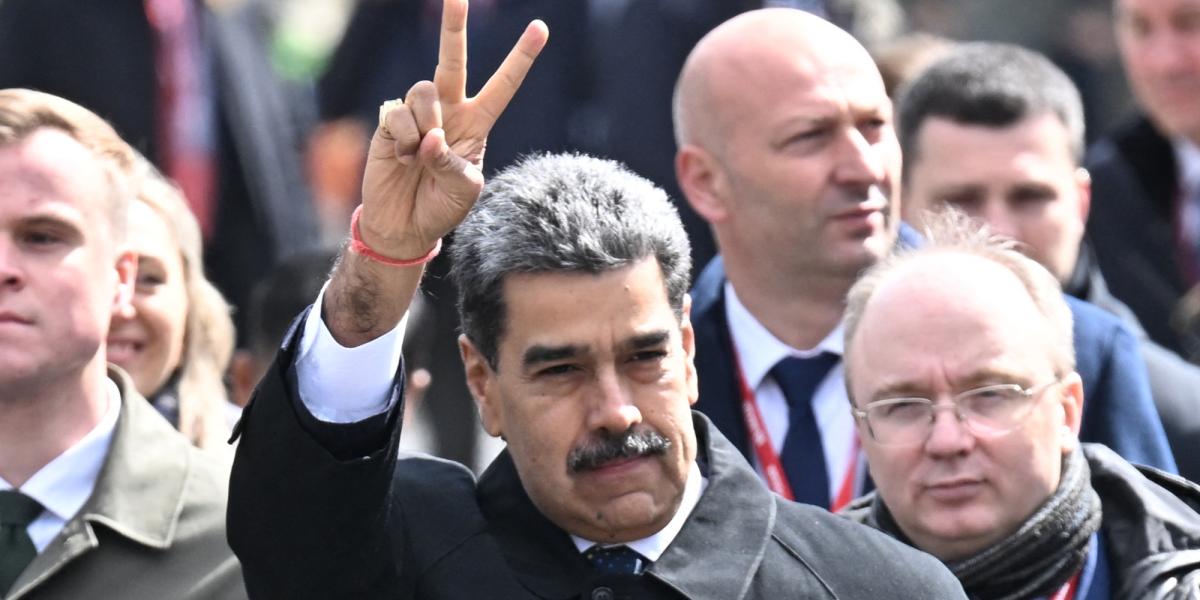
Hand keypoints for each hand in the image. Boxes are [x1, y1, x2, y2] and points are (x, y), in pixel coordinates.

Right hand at [358, 0, 548, 258]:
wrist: (405, 226)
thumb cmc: (442, 207)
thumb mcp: (465, 190)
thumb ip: (454, 163)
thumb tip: (430, 137)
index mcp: (477, 123)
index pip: (503, 85)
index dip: (521, 57)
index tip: (541, 28)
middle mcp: (448, 111)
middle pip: (452, 61)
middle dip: (453, 27)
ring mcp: (417, 115)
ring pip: (423, 91)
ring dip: (425, 126)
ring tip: (421, 158)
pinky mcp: (389, 123)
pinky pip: (398, 114)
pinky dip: (404, 139)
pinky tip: (404, 159)